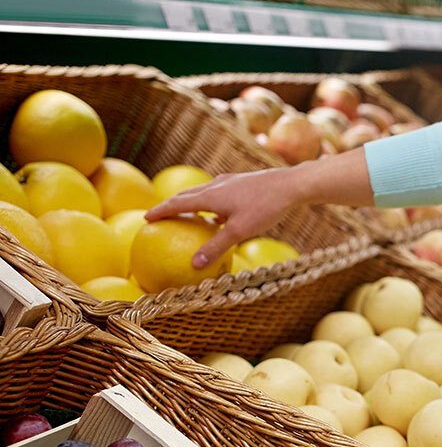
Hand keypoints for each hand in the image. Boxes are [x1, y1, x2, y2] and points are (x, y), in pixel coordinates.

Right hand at [145, 167, 302, 268]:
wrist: (291, 185)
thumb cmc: (265, 208)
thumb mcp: (239, 231)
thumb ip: (215, 247)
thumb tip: (193, 264)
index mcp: (210, 196)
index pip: (177, 203)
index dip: (160, 211)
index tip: (146, 218)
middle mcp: (215, 185)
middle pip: (186, 195)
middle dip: (171, 205)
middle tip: (159, 215)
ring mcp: (229, 182)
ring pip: (202, 193)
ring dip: (190, 203)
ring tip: (185, 215)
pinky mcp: (241, 183)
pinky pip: (218, 194)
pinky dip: (210, 204)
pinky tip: (218, 215)